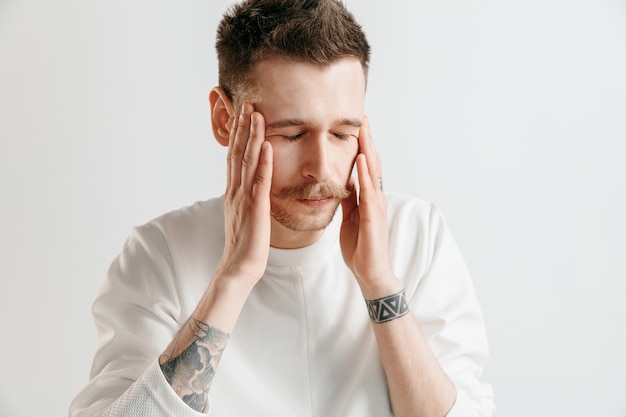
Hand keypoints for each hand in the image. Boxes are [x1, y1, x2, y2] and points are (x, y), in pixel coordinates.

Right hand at [217, 103, 272, 286]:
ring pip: (247, 161)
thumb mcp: (243, 216)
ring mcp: (244, 198)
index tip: (243, 115)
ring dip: (252, 137)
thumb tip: (250, 187)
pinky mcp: (255, 208)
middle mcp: (236, 191)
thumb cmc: (244, 245)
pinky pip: (260, 181)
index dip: (238, 135)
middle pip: (238, 153)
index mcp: (234, 192)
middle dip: (243, 128)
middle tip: (247, 103)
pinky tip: (267, 146)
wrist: (239, 267)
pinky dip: (263, 162)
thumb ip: (246, 199)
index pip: (235, 157)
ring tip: (256, 114)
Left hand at [340, 117, 398, 296]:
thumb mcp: (350, 218)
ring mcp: (376, 206)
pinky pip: (369, 192)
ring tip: (364, 129)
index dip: (362, 145)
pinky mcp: (373, 217)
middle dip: (368, 139)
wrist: (370, 272)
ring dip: (369, 149)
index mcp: (368, 198)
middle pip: (373, 162)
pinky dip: (366, 174)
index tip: (357, 126)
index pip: (366, 166)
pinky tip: (362, 159)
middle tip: (363, 117)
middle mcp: (375, 197)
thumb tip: (344, 182)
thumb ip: (349, 200)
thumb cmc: (361, 247)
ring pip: (374, 172)